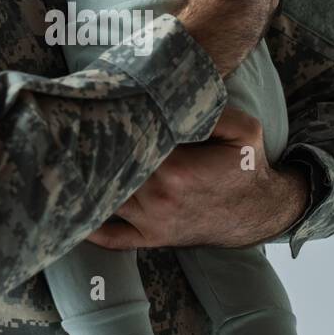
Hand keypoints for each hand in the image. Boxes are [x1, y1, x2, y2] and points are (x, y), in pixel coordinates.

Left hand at [85, 107, 310, 249]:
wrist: (259, 212)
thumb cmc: (247, 167)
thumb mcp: (245, 130)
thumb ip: (213, 111)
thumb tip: (178, 95)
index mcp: (177, 172)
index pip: (131, 143)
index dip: (117, 126)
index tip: (106, 111)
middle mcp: (158, 200)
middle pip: (112, 170)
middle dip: (98, 150)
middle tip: (81, 130)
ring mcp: (152, 223)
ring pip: (107, 200)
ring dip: (92, 181)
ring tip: (74, 157)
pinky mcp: (152, 238)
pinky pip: (112, 239)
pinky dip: (91, 228)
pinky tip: (75, 209)